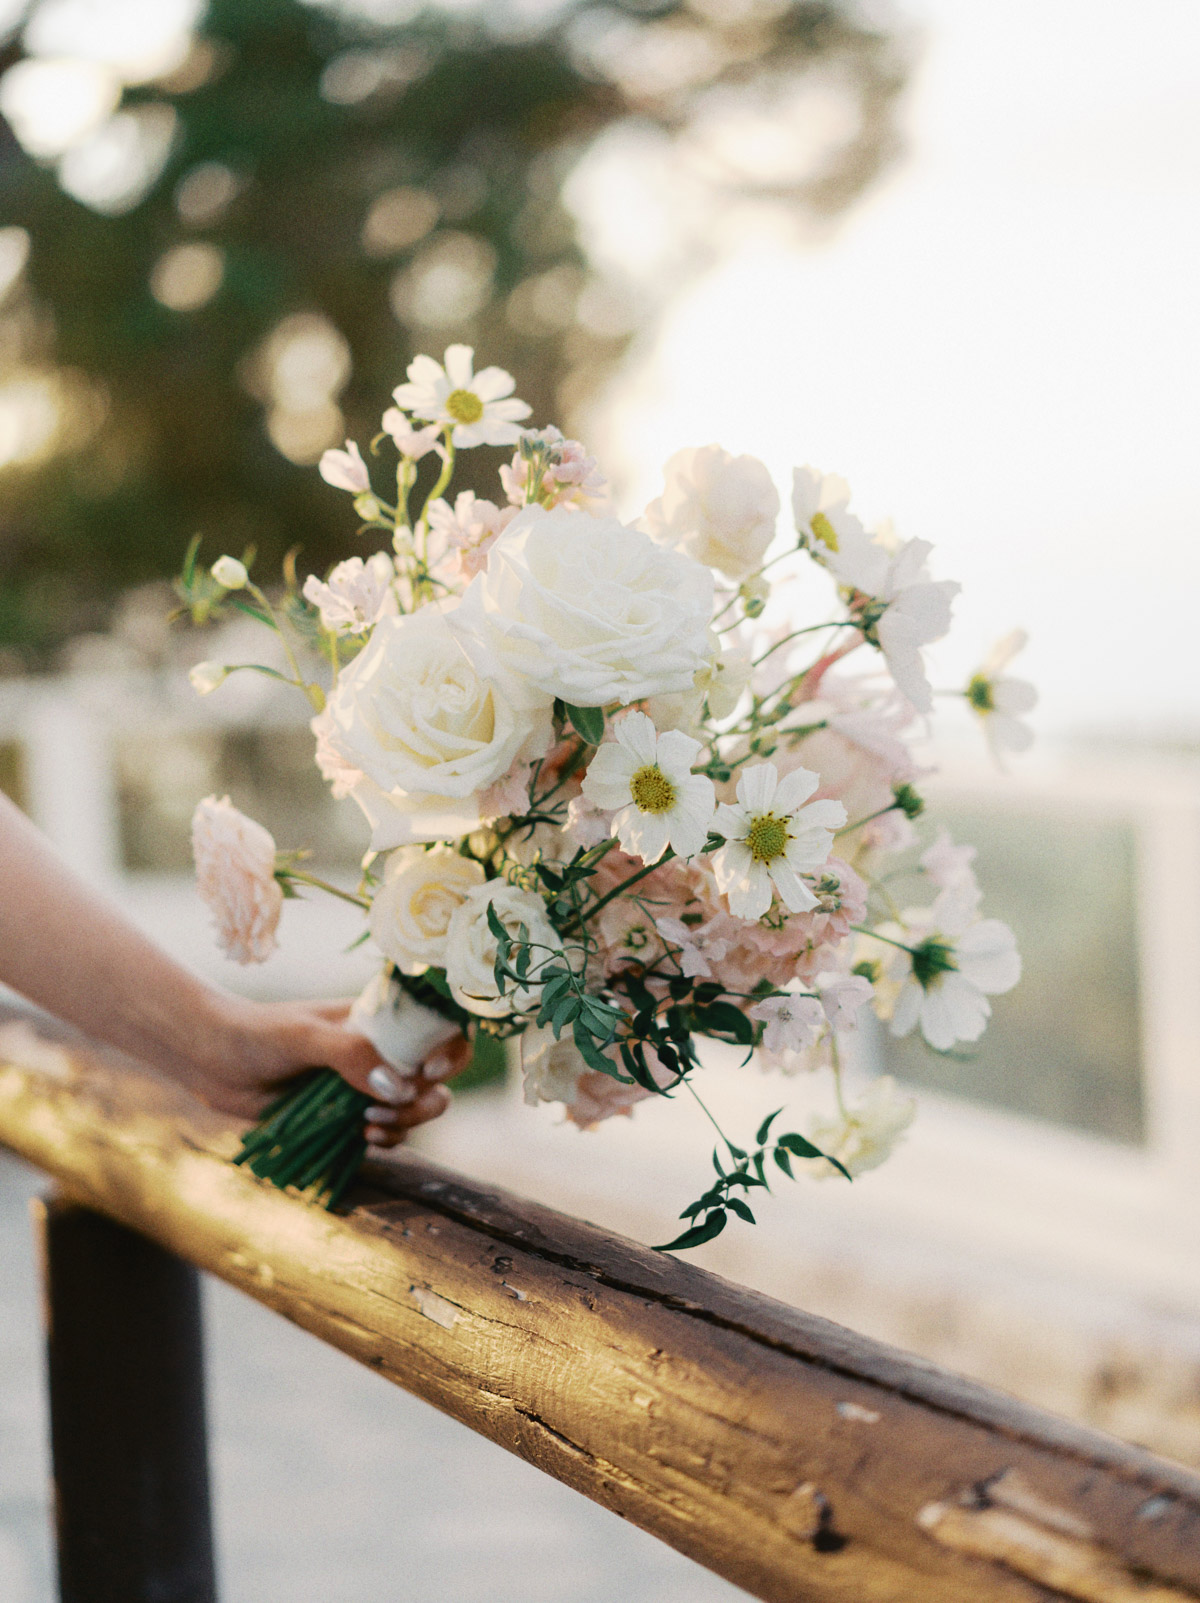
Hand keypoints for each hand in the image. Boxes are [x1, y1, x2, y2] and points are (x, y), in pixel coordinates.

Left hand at [172, 993, 466, 1145]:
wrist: (212, 1062)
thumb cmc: (257, 1034)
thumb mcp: (304, 1036)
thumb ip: (351, 1055)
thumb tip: (397, 1086)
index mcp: (380, 1018)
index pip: (440, 1027)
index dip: (449, 1050)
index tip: (428, 1071)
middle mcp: (382, 1049)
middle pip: (438, 1075)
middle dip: (426, 1099)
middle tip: (392, 1109)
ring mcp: (368, 1084)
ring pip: (417, 1107)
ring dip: (406, 1123)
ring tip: (369, 1125)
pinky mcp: (349, 1114)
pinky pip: (390, 1131)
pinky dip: (388, 1138)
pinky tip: (363, 1137)